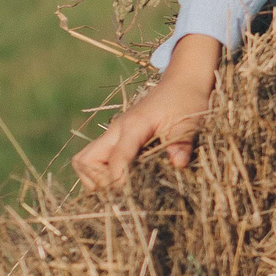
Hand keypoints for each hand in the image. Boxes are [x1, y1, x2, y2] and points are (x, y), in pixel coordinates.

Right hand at [74, 38, 218, 187]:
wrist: (182, 81)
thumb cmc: (187, 100)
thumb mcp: (190, 122)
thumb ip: (182, 143)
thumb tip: (178, 164)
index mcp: (133, 126)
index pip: (116, 157)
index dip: (119, 179)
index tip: (131, 194)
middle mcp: (117, 130)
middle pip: (85, 160)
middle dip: (99, 182)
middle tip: (122, 191)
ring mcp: (114, 134)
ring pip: (85, 160)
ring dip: (96, 178)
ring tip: (120, 187)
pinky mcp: (117, 137)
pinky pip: (96, 158)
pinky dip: (101, 173)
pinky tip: (123, 178)